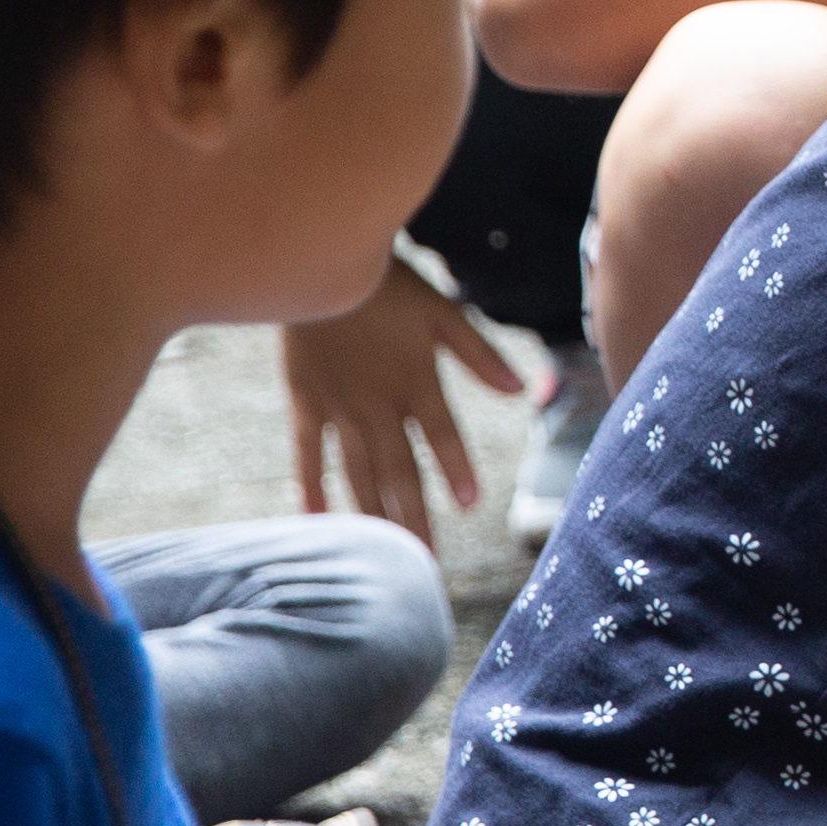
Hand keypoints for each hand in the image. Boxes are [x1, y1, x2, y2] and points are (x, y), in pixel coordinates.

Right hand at [279, 254, 523, 541]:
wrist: (320, 263)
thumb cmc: (389, 285)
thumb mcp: (443, 311)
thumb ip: (479, 354)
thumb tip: (521, 390)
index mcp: (415, 380)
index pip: (442, 435)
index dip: (455, 468)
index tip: (468, 505)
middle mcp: (377, 402)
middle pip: (400, 470)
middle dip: (414, 518)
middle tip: (426, 562)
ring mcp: (338, 407)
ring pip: (358, 471)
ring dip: (374, 514)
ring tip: (387, 553)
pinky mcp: (305, 403)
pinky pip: (308, 453)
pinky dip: (313, 486)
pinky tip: (319, 520)